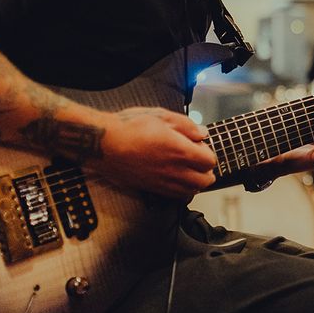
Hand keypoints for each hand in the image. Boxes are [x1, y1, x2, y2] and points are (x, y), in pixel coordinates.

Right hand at [89, 107, 217, 198]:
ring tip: (191, 171)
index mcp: (180, 151)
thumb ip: (187, 125)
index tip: (199, 145)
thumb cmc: (130, 126)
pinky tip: (178, 180)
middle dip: (207, 171)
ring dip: (196, 183)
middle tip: (199, 160)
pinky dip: (183, 191)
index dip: (208, 152)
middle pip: (205, 181)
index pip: (209, 161)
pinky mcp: (151, 188)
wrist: (104, 144)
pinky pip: (175, 196)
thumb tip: (202, 134)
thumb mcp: (161, 116)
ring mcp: (163, 182)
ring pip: (191, 192)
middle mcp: (174, 171)